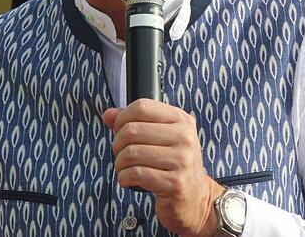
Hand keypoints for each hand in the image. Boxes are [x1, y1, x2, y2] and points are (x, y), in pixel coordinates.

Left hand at [103, 99, 225, 236]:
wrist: (195, 198)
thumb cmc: (174, 165)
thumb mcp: (160, 138)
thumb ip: (134, 123)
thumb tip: (109, 115)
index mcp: (182, 120)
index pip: (142, 106)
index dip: (122, 118)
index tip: (119, 131)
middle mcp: (185, 137)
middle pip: (132, 130)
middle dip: (117, 144)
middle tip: (121, 154)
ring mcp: (182, 160)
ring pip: (131, 153)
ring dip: (119, 164)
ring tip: (125, 169)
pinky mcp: (175, 183)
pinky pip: (135, 174)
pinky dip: (124, 178)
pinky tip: (129, 180)